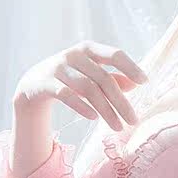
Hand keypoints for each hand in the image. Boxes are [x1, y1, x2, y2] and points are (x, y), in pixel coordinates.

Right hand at [13, 40, 147, 132]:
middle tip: (134, 121)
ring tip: (118, 127)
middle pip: (103, 78)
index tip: (145, 82)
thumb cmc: (69, 79)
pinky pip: (66, 95)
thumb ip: (112, 78)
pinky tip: (93, 118)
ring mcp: (57, 68)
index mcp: (88, 49)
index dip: (130, 67)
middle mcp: (73, 55)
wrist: (32, 85)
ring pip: (88, 89)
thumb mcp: (91, 75)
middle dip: (121, 101)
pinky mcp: (45, 83)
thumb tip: (136, 83)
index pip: (114, 54)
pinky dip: (81, 107)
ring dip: (106, 110)